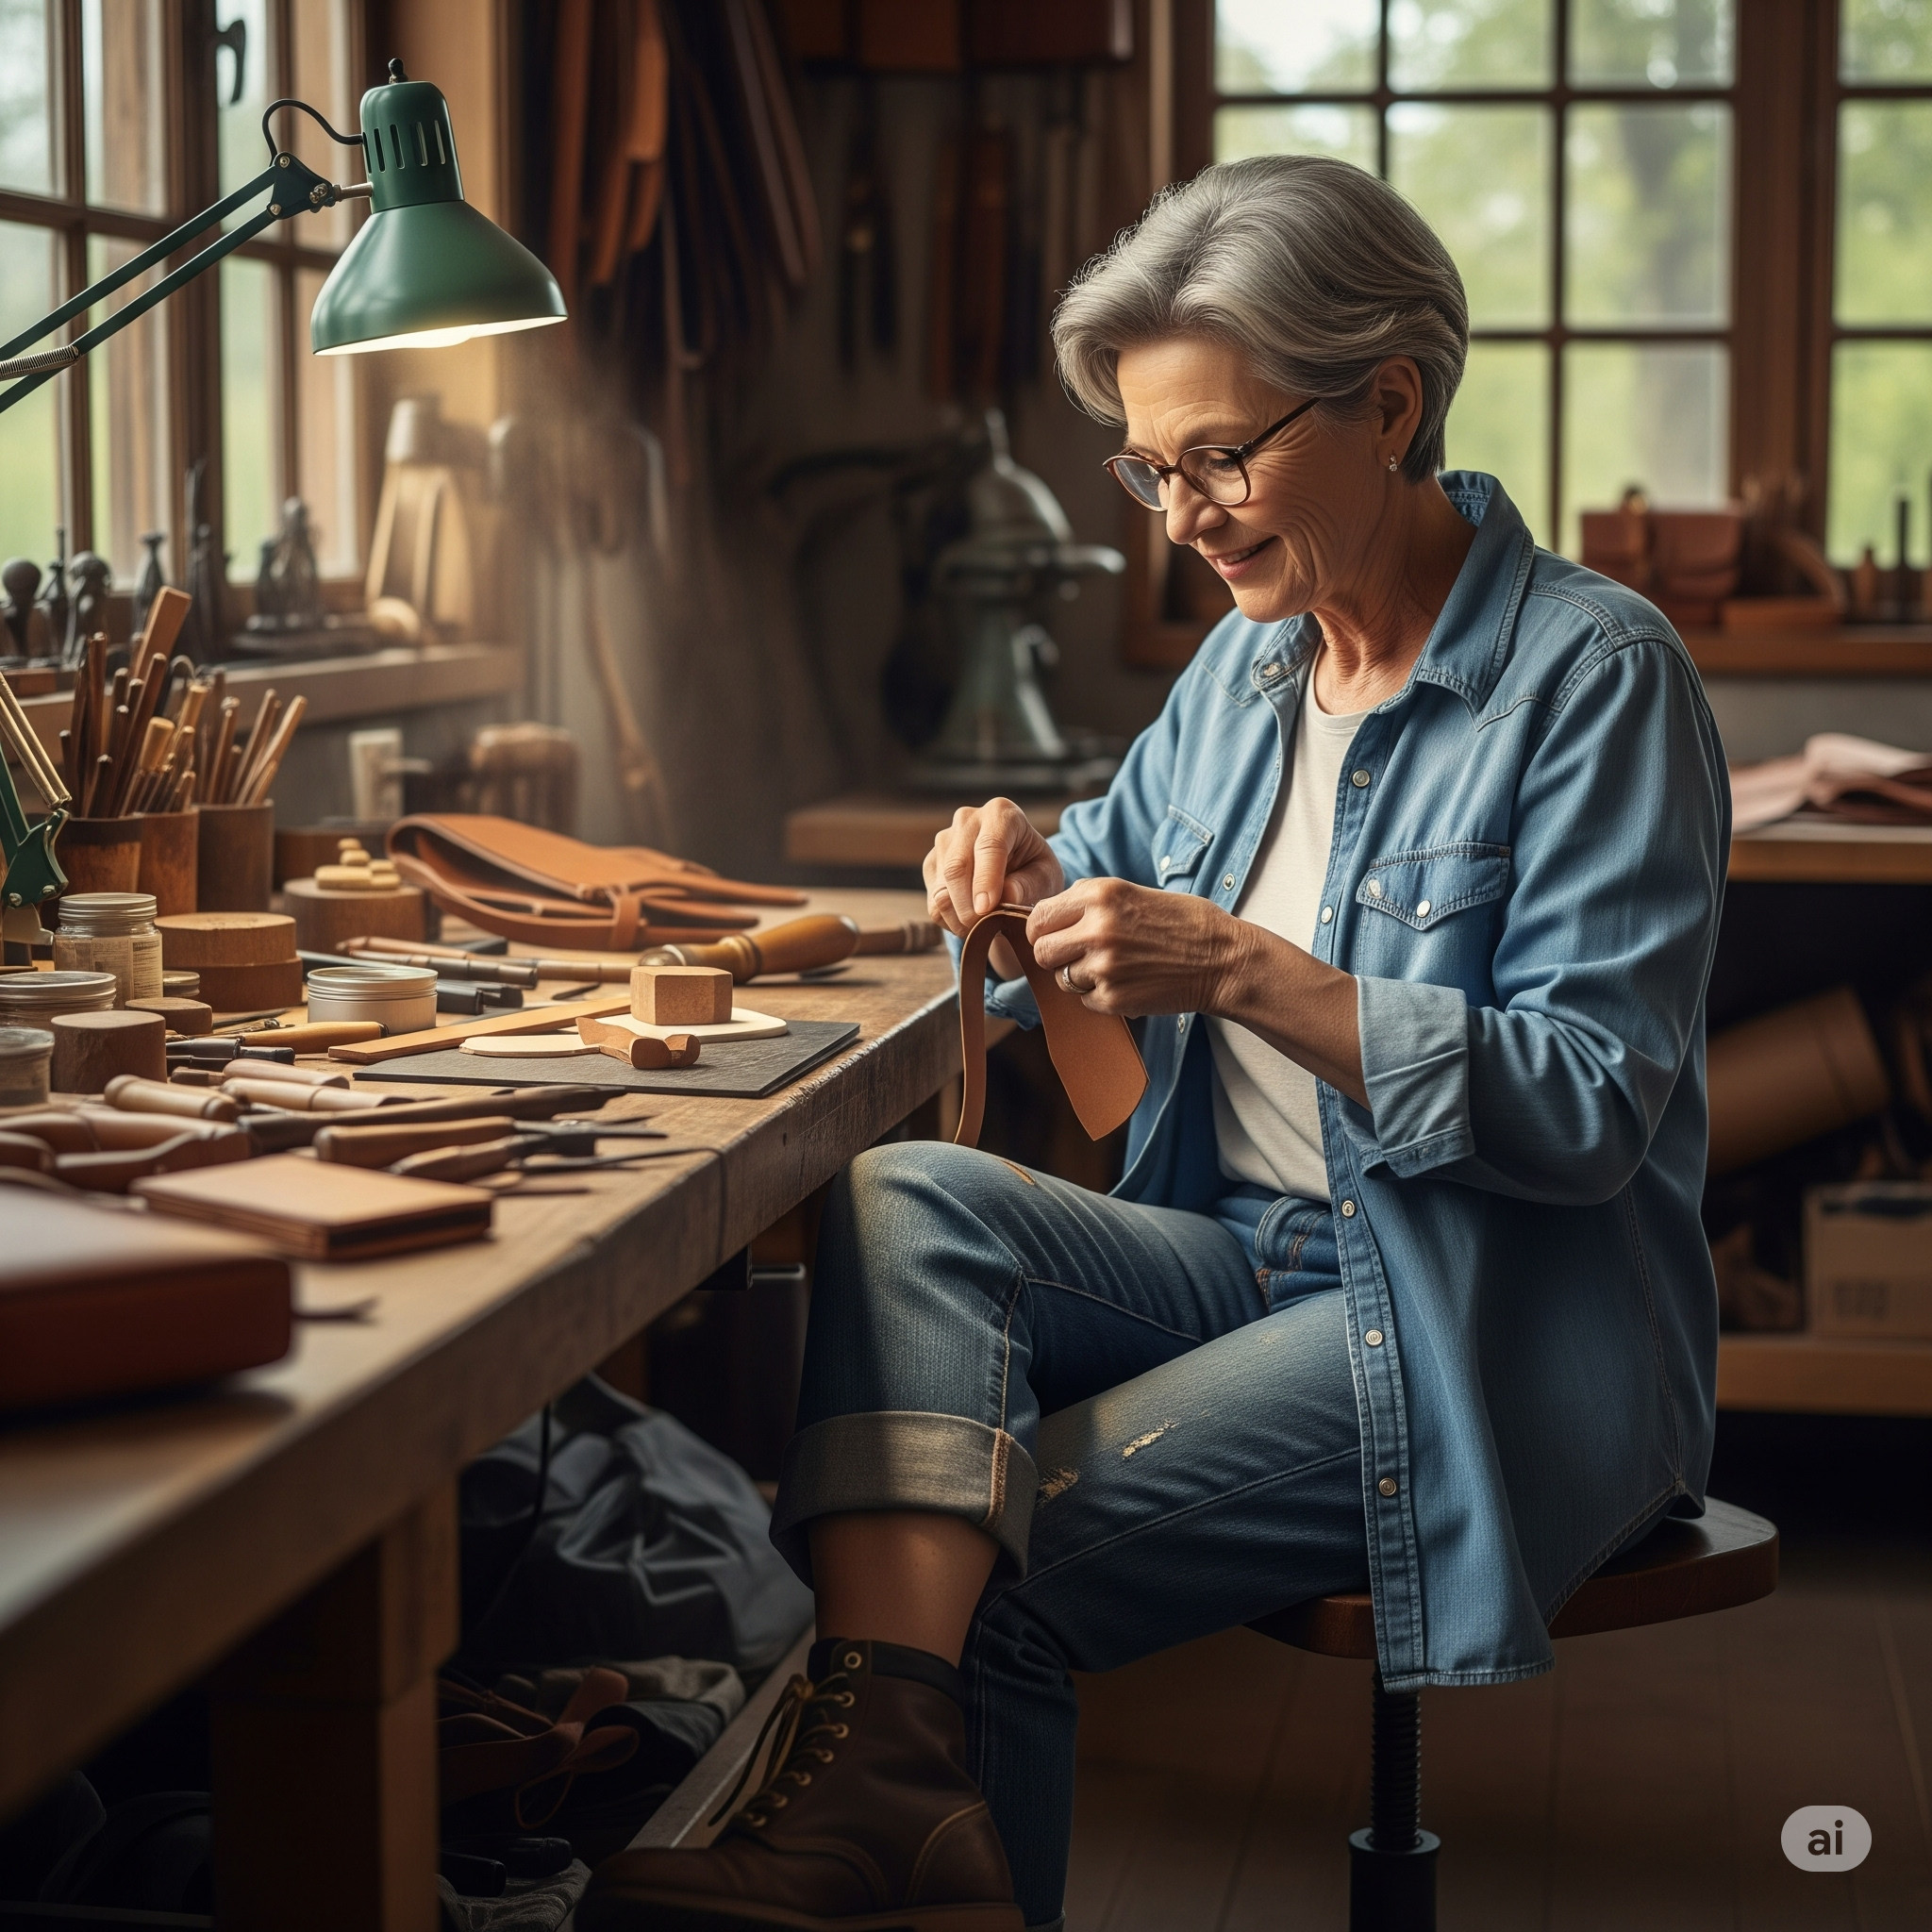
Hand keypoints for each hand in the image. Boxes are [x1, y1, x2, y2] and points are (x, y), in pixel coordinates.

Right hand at [923, 798, 1064, 936]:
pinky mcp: (931, 863)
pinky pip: (934, 901)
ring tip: (984, 928)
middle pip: (957, 867)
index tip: (987, 909)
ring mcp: (944, 840)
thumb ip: (1030, 884)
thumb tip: (1006, 897)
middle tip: (986, 930)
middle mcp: (967, 820)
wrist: (1016, 865)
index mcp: (1001, 813)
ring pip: (942, 888)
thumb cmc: (1035, 868)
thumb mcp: (1046, 875)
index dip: (986, 879)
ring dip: (961, 918)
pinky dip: (951, 921)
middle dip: (969, 907)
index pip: (989, 845)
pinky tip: (971, 921)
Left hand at [1023, 878, 1253, 1017]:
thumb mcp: (1130, 891)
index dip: (1042, 929)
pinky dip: (1100, 995)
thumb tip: (1044, 915)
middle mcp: (1097, 929)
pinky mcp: (1113, 998)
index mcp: (1099, 895)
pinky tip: (1128, 982)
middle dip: (1054, 955)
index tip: (1053, 934)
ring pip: (1061, 978)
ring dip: (1078, 976)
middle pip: (1042, 951)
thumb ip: (1086, 901)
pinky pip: (1084, 1000)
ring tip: (1111, 967)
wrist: (1222, 958)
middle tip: (1077, 955)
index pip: (1038, 917)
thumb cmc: (1180, 921)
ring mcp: (1104, 967)